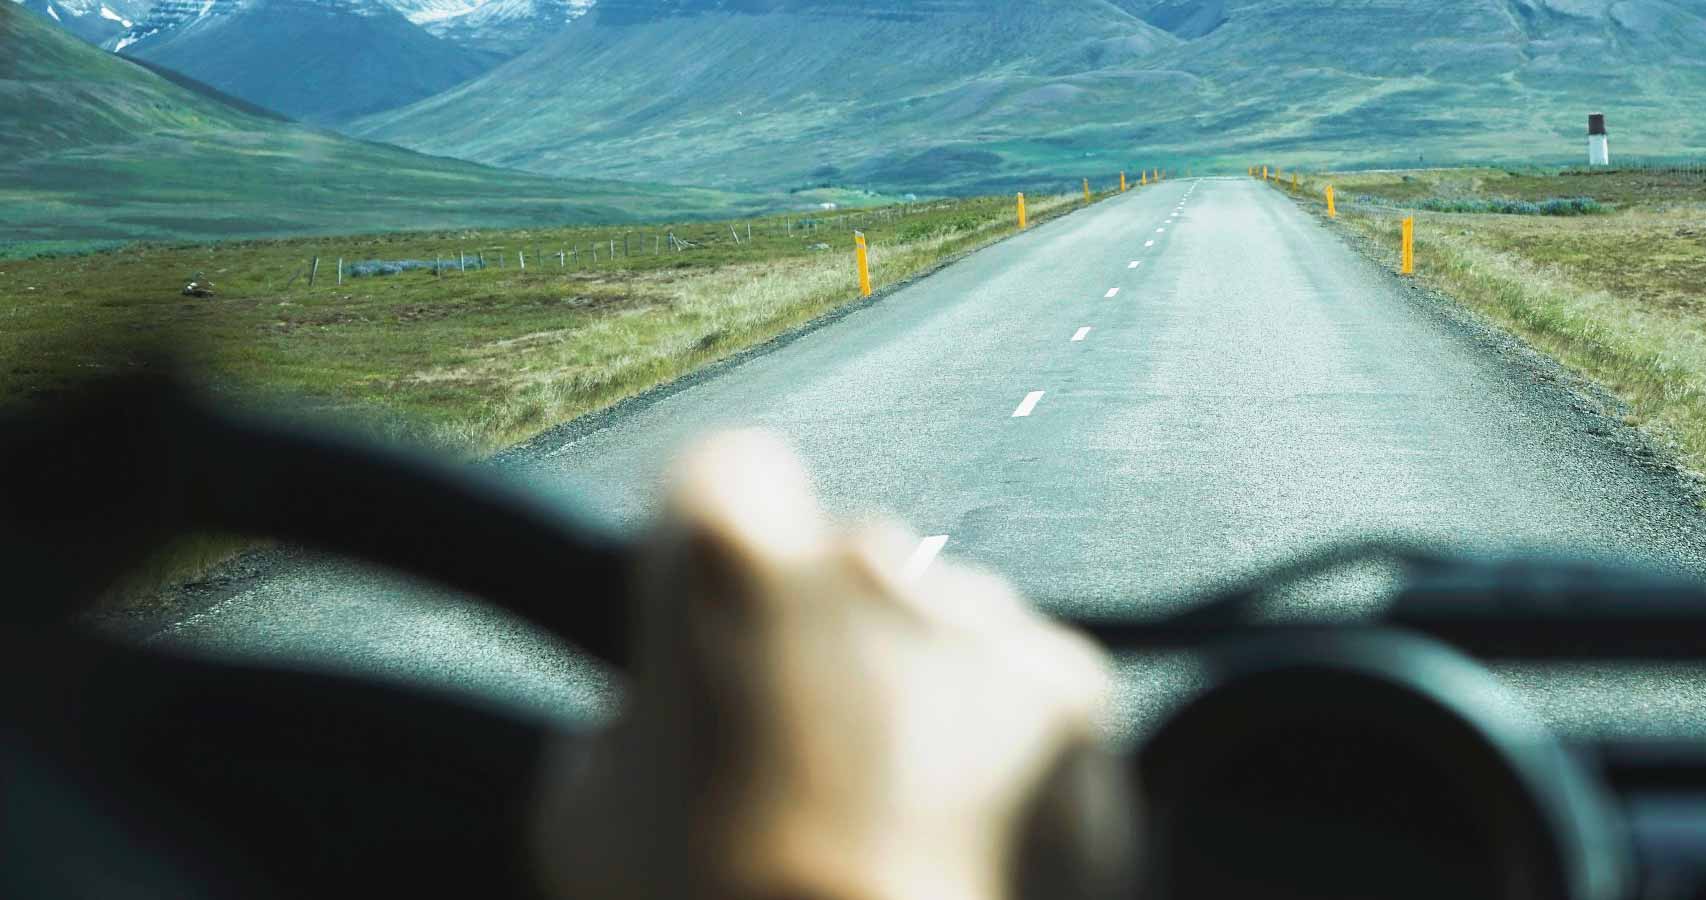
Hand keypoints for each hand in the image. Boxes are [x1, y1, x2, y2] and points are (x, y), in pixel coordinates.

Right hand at [533, 433, 1128, 899]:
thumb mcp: (583, 819)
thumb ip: (621, 728)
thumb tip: (646, 725)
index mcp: (725, 557)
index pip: (723, 478)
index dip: (714, 547)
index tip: (714, 610)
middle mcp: (869, 554)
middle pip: (848, 557)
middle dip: (831, 629)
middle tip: (806, 752)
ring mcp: (983, 620)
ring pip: (949, 626)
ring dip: (926, 690)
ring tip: (894, 817)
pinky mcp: (1074, 691)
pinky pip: (1032, 694)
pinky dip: (1011, 747)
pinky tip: (967, 833)